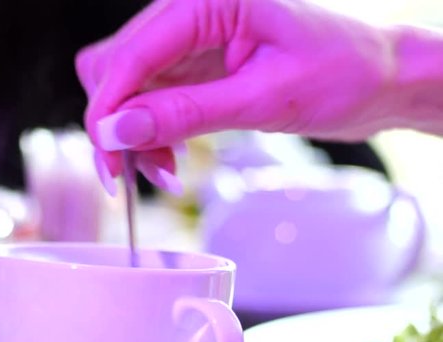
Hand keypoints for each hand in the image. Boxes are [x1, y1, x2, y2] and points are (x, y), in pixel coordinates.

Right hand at [76, 0, 401, 193]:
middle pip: (114, 67)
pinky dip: (152, 131)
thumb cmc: (347, 71)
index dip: (109, 110)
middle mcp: (190, 11)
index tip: (109, 159)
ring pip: (127, 85)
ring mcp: (191, 38)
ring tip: (168, 170)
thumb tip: (119, 130)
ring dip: (134, 133)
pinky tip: (172, 157)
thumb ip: (185, 113)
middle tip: (137, 171)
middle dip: (118, 124)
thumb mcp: (263, 97)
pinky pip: (151, 97)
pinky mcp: (196, 63)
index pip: (129, 54)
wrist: (384, 77)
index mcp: (207, 1)